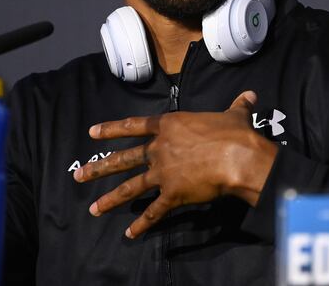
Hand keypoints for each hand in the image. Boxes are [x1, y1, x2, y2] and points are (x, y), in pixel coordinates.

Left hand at [73, 90, 277, 238]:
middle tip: (78, 176)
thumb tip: (250, 96)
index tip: (92, 133)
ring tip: (93, 208)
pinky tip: (129, 233)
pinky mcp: (172, 194)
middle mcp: (159, 148)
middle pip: (123, 159)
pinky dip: (142, 224)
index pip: (133, 126)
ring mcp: (163, 172)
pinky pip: (154, 211)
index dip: (111, 129)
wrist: (239, 157)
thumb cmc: (235, 133)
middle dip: (99, 167)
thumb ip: (238, 106)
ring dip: (110, 198)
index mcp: (170, 125)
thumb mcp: (235, 115)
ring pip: (130, 186)